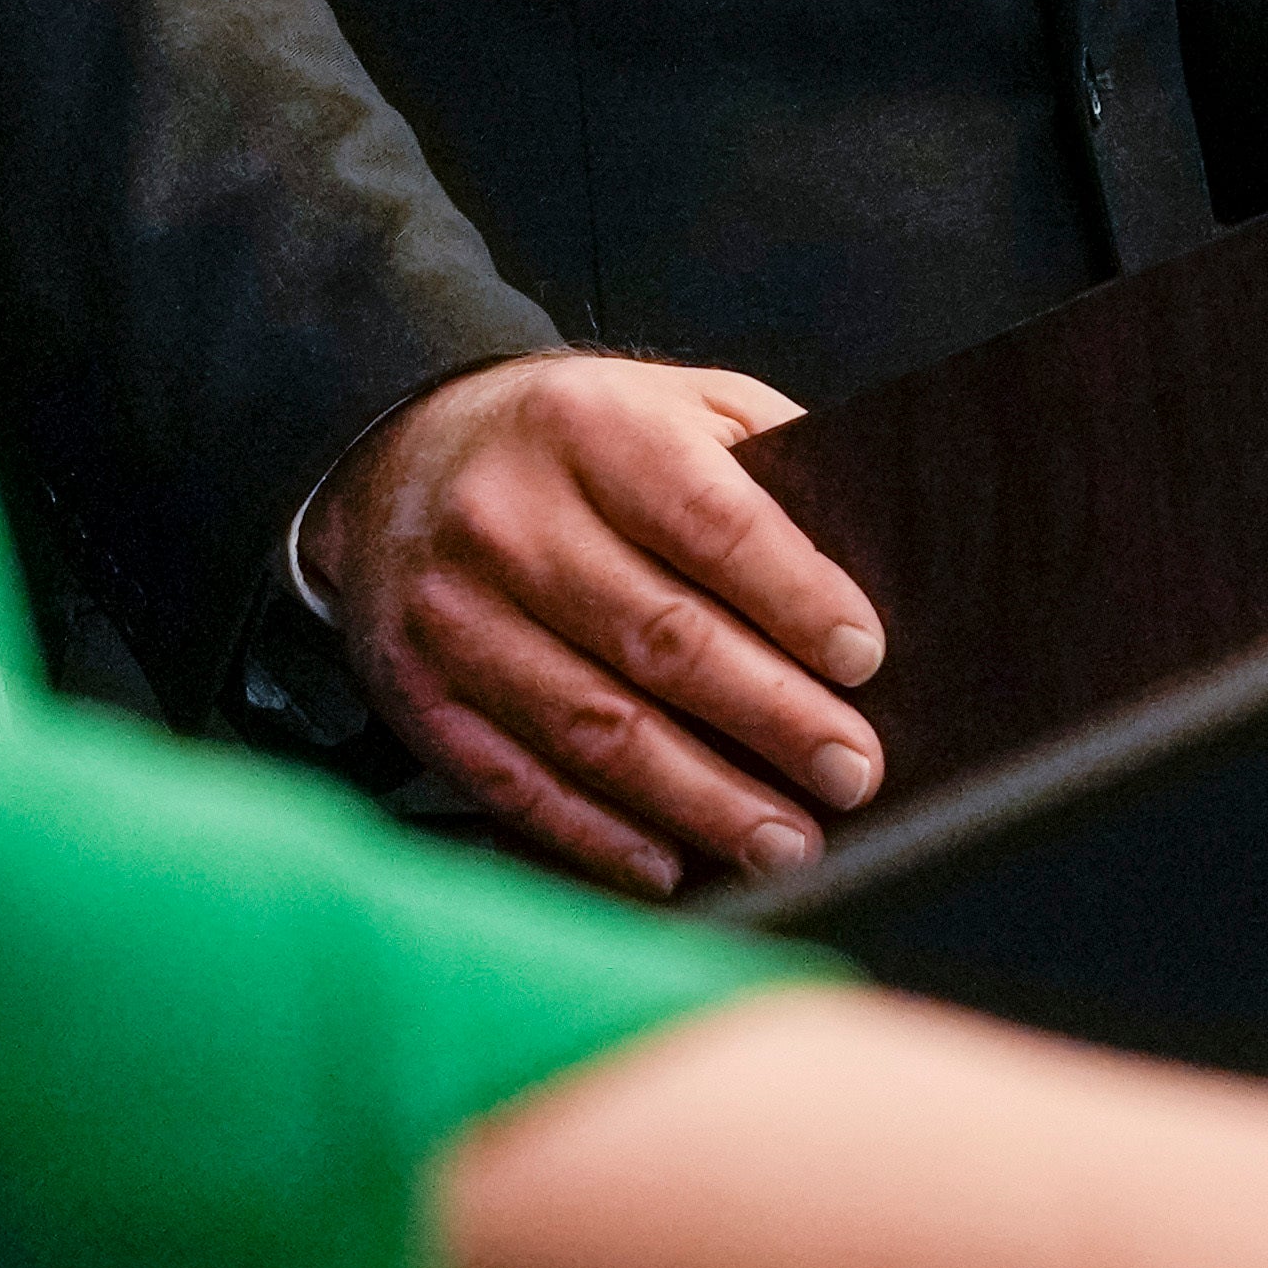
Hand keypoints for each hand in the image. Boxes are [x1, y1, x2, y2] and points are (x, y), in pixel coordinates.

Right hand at [300, 354, 883, 896]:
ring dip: (704, 799)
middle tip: (852, 771)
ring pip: (595, 726)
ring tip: (786, 840)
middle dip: (773, 717)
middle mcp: (507, 515)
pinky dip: (600, 835)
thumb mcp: (671, 404)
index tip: (864, 659)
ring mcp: (452, 610)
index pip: (710, 520)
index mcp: (587, 426)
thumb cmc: (574, 445)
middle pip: (659, 635)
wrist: (399, 458)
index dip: (795, 598)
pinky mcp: (418, 690)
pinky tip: (671, 863)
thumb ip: (765, 463)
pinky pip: (518, 779)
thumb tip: (868, 572)